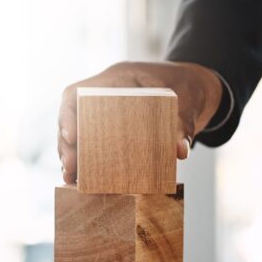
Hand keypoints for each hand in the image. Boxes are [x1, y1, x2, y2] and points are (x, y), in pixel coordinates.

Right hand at [58, 61, 223, 184]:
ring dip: (72, 157)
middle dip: (66, 145)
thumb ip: (182, 123)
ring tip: (71, 179)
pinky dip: (88, 164)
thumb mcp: (187, 100)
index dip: (67, 115)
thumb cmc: (186, 87)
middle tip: (70, 168)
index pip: (77, 93)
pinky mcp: (113, 132)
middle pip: (72, 119)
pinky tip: (83, 182)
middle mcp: (103, 97)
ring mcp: (106, 115)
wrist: (195, 89)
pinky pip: (93, 147)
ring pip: (77, 136)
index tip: (70, 137)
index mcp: (115, 80)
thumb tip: (180, 151)